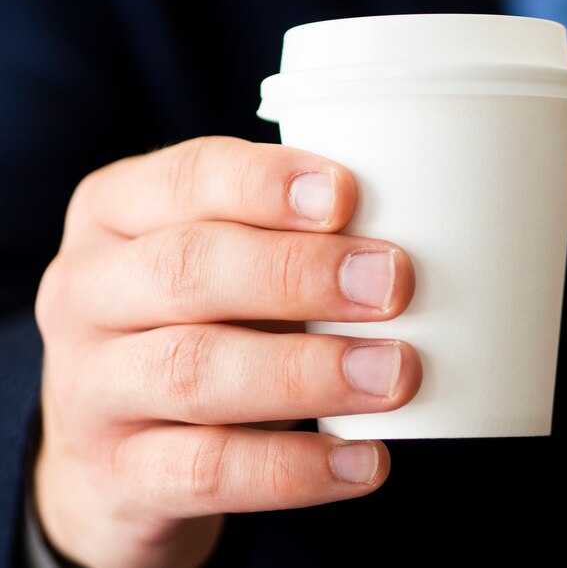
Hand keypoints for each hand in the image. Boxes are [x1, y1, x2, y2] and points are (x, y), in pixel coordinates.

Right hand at [34, 136, 420, 567]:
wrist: (113, 445)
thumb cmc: (187, 324)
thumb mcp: (215, 265)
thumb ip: (276, 246)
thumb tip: (383, 254)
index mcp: (114, 215)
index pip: (186, 179)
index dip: (266, 184)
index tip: (347, 195)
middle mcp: (87, 291)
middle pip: (188, 268)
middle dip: (298, 273)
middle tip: (391, 285)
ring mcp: (90, 386)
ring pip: (195, 369)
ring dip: (307, 372)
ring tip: (393, 373)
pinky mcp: (117, 471)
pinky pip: (206, 471)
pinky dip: (293, 468)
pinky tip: (362, 461)